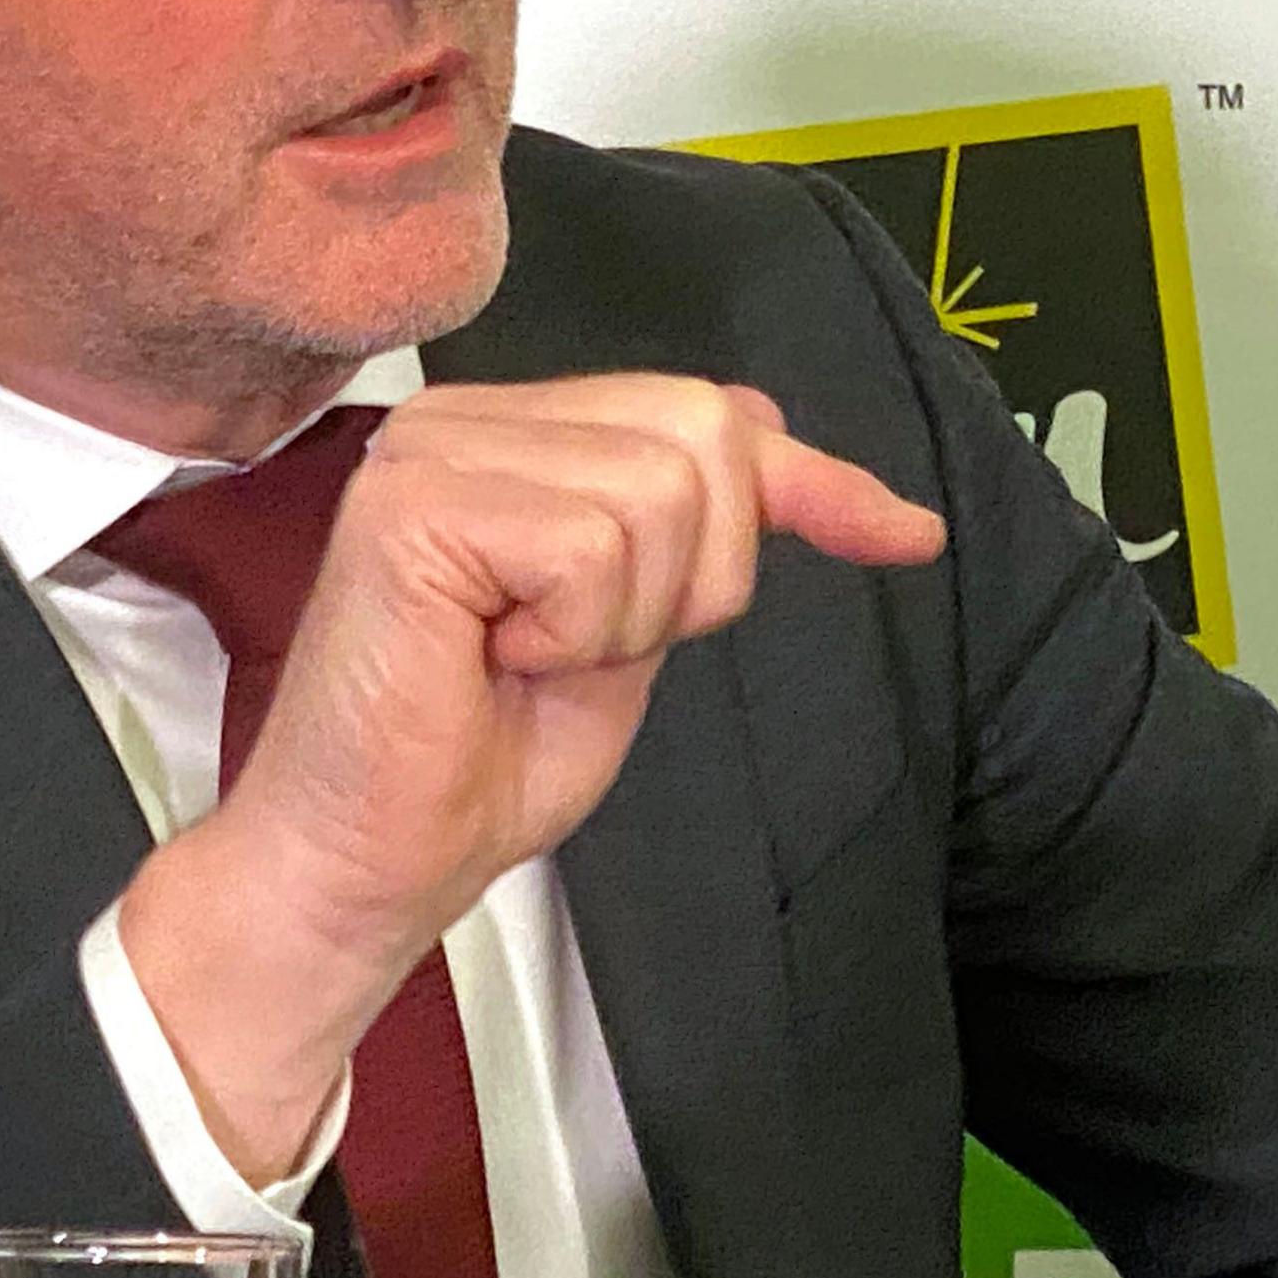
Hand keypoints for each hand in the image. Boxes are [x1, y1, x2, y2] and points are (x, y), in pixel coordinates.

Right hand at [116, 374, 943, 1179]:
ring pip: (658, 492)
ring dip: (624, 614)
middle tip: (585, 649)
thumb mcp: (631, 629)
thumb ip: (689, 531)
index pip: (706, 412)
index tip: (906, 537)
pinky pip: (587, 544)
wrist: (371, 865)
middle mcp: (466, 420)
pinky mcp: (410, 504)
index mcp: (514, 435)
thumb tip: (782, 431)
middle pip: (702, 437)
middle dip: (699, 574)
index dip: (816, 480)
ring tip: (527, 657)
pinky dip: (571, 629)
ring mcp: (433, 451)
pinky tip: (494, 658)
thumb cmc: (477, 762)